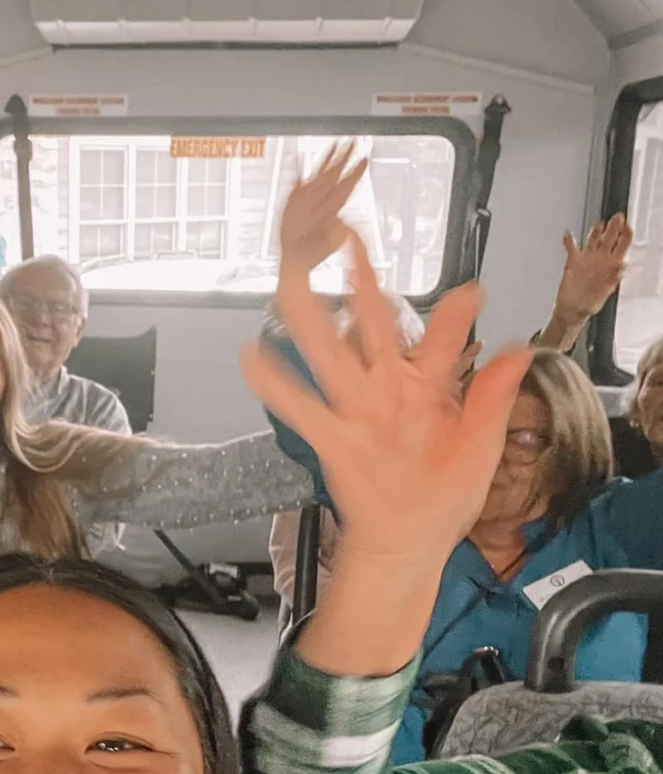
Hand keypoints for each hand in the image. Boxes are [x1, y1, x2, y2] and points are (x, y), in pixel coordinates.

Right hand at [243, 231, 531, 563]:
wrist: (410, 539)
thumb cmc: (445, 495)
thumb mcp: (481, 444)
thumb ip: (493, 396)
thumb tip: (520, 349)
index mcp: (428, 387)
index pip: (443, 336)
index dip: (456, 310)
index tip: (471, 288)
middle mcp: (388, 390)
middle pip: (371, 324)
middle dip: (361, 279)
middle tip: (349, 234)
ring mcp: (357, 411)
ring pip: (329, 353)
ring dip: (309, 316)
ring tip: (290, 278)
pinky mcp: (334, 439)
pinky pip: (301, 407)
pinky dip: (275, 383)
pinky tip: (252, 355)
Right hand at [278, 143, 367, 278]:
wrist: (294, 261)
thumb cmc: (311, 255)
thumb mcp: (328, 245)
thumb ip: (335, 233)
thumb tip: (339, 222)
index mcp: (331, 210)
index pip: (347, 186)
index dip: (356, 172)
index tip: (365, 158)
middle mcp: (321, 202)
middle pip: (335, 175)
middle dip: (344, 158)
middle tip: (353, 142)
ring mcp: (307, 200)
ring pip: (319, 175)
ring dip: (327, 159)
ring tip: (334, 144)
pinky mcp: (293, 202)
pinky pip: (297, 182)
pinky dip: (297, 169)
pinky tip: (297, 159)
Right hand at [554, 213, 632, 324]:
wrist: (572, 310)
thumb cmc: (589, 304)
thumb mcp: (606, 291)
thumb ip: (614, 277)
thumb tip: (622, 265)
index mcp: (612, 265)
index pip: (623, 243)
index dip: (626, 233)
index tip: (627, 225)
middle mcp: (601, 259)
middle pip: (610, 237)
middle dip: (615, 225)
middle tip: (618, 216)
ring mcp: (587, 259)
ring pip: (593, 239)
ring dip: (596, 230)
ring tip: (599, 223)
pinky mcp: (572, 262)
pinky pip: (570, 248)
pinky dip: (568, 241)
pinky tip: (567, 234)